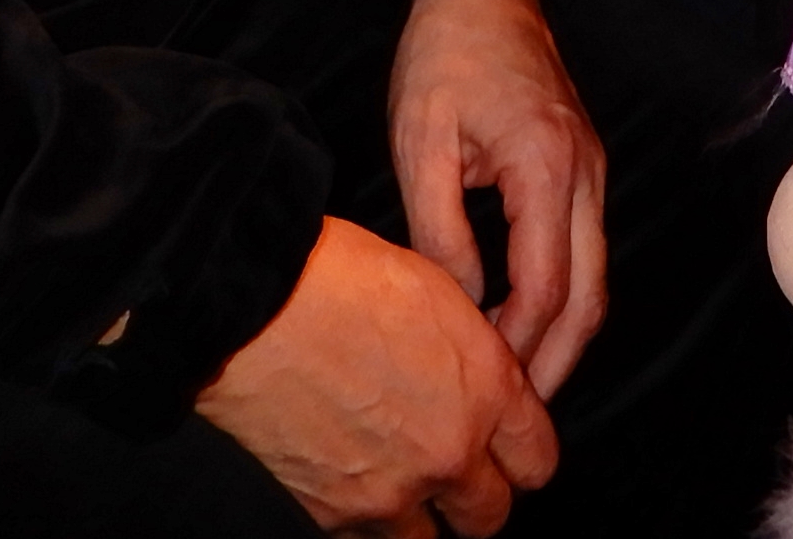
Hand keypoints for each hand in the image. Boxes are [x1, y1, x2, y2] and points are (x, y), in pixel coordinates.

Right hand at [196, 215, 556, 535]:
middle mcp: (448, 452)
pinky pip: (368, 536)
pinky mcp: (333, 514)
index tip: (508, 449)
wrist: (254, 310)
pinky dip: (367, 517)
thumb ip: (475, 355)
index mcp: (486, 391)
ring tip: (402, 478)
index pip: (538, 459)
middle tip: (459, 469)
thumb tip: (484, 378)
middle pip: (492, 514)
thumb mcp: (438, 293)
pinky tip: (354, 475)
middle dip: (480, 494)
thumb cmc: (339, 280)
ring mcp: (390, 493)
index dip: (523, 454)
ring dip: (424, 515)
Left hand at [389, 0, 609, 396]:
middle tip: (515, 416)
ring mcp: (592, 170)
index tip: (478, 387)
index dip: (515, 348)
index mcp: (546, 167)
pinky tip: (521, 320)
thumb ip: (439, 230)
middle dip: (558, 363)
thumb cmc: (444, 54)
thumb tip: (454, 307)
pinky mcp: (582, 166)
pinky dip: (563, 296)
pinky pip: (585, 248)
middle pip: (591, 295)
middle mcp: (585, 175)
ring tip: (518, 383)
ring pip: (597, 277)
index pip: (545, 287)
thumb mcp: (421, 141)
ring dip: (564, 335)